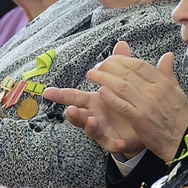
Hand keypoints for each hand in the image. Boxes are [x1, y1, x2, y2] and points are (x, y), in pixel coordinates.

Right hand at [44, 41, 187, 161]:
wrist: (141, 126)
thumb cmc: (125, 103)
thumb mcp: (123, 83)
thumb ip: (120, 65)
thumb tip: (121, 43)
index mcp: (93, 101)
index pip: (74, 96)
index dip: (60, 94)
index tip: (46, 92)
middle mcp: (93, 115)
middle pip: (78, 114)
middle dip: (72, 113)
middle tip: (69, 110)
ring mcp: (102, 130)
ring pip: (91, 130)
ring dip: (89, 126)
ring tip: (91, 121)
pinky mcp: (114, 141)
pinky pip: (112, 144)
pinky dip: (114, 144)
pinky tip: (118, 143)